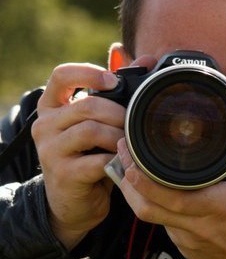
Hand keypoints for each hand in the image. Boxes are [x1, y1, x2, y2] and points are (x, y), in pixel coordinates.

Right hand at [32, 63, 124, 249]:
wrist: (75, 198)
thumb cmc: (90, 151)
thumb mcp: (98, 120)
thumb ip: (117, 89)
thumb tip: (147, 60)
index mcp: (52, 105)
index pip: (62, 75)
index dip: (89, 73)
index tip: (114, 81)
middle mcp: (45, 124)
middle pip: (87, 105)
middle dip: (119, 113)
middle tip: (134, 123)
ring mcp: (50, 150)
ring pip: (91, 130)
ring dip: (119, 135)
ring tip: (129, 143)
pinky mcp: (63, 174)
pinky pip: (97, 160)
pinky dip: (116, 159)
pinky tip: (123, 161)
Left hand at [118, 94, 225, 258]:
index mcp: (218, 206)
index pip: (171, 197)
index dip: (145, 181)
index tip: (131, 157)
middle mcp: (197, 226)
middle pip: (148, 207)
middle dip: (129, 179)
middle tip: (122, 150)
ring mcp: (187, 240)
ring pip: (151, 215)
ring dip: (136, 190)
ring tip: (130, 162)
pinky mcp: (185, 248)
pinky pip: (161, 222)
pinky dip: (152, 202)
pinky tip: (152, 185)